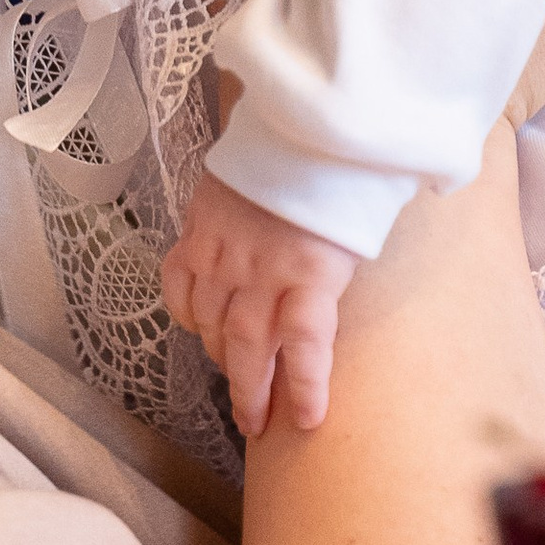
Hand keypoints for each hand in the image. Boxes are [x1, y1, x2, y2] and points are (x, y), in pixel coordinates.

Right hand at [163, 169, 358, 440]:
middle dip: (251, 393)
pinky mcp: (200, 228)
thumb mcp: (364, 233)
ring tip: (233, 378)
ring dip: (220, 356)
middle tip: (254, 425)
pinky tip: (194, 323)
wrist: (310, 118)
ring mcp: (225, 250)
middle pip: (249, 347)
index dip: (305, 387)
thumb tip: (336, 322)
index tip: (308, 422)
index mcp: (314, 269)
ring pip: (210, 321)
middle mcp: (264, 268)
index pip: (306, 344)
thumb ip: (343, 280)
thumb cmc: (349, 175)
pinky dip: (184, 310)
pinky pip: (180, 282)